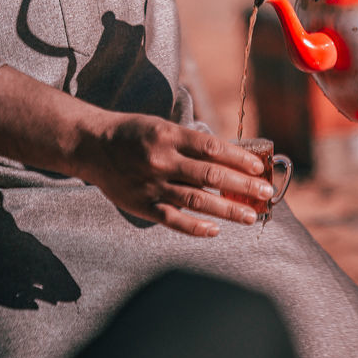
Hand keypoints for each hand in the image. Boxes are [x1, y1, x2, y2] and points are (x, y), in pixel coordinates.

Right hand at [78, 115, 273, 236]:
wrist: (92, 145)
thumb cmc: (132, 133)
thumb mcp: (161, 126)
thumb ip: (189, 143)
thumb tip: (226, 158)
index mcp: (168, 136)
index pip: (212, 148)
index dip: (239, 158)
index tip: (259, 167)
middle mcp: (162, 160)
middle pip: (211, 176)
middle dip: (242, 186)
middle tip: (265, 194)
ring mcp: (152, 185)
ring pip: (198, 201)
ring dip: (227, 210)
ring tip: (250, 216)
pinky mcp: (143, 205)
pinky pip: (174, 220)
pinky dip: (196, 228)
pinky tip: (216, 231)